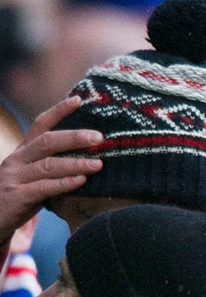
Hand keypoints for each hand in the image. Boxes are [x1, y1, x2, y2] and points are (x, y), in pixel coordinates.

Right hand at [0, 97, 101, 239]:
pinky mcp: (17, 196)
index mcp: (23, 151)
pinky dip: (64, 183)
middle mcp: (17, 159)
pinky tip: (81, 181)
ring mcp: (15, 177)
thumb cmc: (19, 197)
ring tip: (98, 164)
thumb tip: (90, 158)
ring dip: (75, 163)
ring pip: (48, 165)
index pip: (40, 125)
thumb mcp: (34, 176)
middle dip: (74, 137)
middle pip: (47, 142)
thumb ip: (54, 166)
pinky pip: (44, 187)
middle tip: (99, 137)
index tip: (78, 99)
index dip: (58, 111)